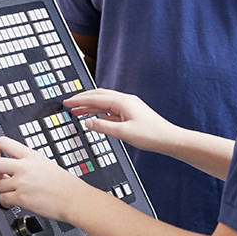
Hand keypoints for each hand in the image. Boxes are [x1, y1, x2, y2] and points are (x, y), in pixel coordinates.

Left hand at [0, 136, 89, 223]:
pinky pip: (2, 199)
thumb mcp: (44, 162)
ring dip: (2, 190)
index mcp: (30, 155)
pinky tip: (12, 202)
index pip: (3, 142)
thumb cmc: (64, 184)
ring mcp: (22, 182)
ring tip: (11, 192)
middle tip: (0, 176)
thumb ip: (27, 161)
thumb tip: (12, 165)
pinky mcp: (22, 198)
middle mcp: (24, 167)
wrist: (74, 199)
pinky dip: (5, 202)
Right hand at [63, 89, 180, 155]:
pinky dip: (99, 112)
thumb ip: (103, 127)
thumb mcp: (123, 133)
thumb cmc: (151, 135)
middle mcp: (125, 101)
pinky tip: (93, 118)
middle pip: (98, 96)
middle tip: (69, 104)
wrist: (169, 139)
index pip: (95, 98)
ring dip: (89, 106)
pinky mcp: (130, 113)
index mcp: (122, 102)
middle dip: (82, 99)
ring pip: (104, 103)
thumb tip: (88, 122)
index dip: (79, 100)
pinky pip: (110, 110)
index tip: (67, 102)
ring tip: (76, 111)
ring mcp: (128, 107)